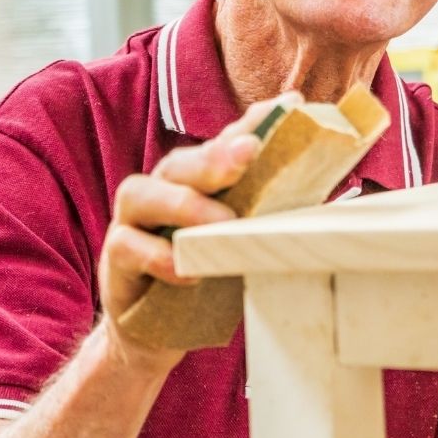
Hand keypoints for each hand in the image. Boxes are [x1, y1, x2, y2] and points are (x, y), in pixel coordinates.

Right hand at [98, 92, 301, 339]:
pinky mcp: (115, 257)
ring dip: (186, 205)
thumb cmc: (205, 278)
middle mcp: (163, 188)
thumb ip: (267, 213)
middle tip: (251, 150)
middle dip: (216, 154)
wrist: (154, 333)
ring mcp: (133, 220)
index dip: (255, 122)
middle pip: (182, 161)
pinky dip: (158, 257)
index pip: (225, 143)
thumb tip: (322, 188)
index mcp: (198, 180)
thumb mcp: (240, 242)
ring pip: (142, 192)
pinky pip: (127, 246)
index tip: (291, 105)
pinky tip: (187, 271)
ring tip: (224, 221)